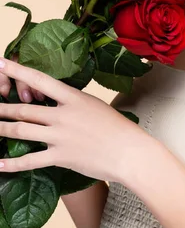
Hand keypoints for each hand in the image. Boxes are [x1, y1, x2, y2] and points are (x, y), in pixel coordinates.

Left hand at [0, 57, 145, 183]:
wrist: (129, 152)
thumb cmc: (116, 128)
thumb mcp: (94, 106)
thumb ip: (73, 103)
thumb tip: (57, 102)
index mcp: (73, 98)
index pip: (40, 80)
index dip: (18, 71)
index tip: (1, 63)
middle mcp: (63, 115)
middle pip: (24, 109)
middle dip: (1, 108)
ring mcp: (60, 136)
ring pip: (21, 131)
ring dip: (1, 129)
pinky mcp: (60, 156)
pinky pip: (30, 160)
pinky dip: (11, 164)